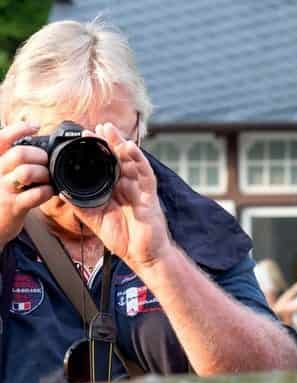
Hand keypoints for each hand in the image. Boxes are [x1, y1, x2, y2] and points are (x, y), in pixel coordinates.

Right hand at [0, 122, 54, 246]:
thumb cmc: (2, 194)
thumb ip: (13, 157)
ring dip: (44, 174)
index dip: (19, 129)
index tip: (35, 126)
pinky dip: (48, 191)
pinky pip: (36, 194)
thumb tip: (33, 131)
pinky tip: (48, 192)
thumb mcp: (2, 172)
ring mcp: (2, 190)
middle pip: (20, 153)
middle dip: (40, 155)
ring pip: (27, 172)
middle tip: (46, 163)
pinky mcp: (13, 206)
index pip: (1, 139)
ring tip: (46, 179)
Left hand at [69, 123, 171, 270]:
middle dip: (108, 141)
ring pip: (131, 161)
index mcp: (114, 189)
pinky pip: (145, 174)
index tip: (84, 137)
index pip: (105, 165)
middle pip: (118, 158)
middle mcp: (128, 185)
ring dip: (121, 144)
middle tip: (96, 127)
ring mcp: (140, 189)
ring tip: (110, 130)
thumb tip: (60, 191)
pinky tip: (130, 148)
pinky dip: (138, 160)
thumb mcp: (94, 219)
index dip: (96, 150)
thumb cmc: (123, 238)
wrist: (141, 255)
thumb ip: (80, 204)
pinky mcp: (150, 195)